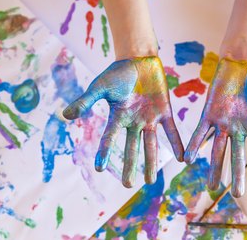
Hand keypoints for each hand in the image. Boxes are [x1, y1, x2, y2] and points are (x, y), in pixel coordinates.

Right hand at [63, 56, 183, 186]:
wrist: (139, 60)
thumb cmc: (117, 73)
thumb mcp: (100, 86)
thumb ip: (86, 101)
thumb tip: (65, 115)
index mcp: (118, 116)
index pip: (110, 138)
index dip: (104, 152)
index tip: (100, 169)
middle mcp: (134, 122)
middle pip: (132, 148)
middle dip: (130, 166)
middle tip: (129, 185)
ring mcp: (150, 118)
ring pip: (151, 144)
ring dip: (152, 162)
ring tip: (150, 181)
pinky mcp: (165, 111)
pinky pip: (171, 131)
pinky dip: (176, 144)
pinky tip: (182, 158)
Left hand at [184, 59, 246, 196]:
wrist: (240, 63)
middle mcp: (237, 129)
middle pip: (237, 156)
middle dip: (236, 174)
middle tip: (235, 195)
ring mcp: (222, 122)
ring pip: (217, 149)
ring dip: (214, 167)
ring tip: (211, 187)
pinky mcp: (208, 114)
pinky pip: (200, 132)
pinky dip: (195, 145)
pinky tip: (188, 159)